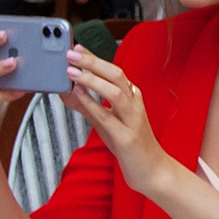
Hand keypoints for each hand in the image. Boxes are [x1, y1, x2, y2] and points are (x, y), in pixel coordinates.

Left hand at [63, 43, 178, 198]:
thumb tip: (66, 90)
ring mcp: (132, 120)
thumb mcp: (106, 121)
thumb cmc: (129, 145)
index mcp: (132, 97)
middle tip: (71, 53)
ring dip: (92, 80)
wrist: (151, 171)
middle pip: (117, 75)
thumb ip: (88, 105)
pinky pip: (107, 117)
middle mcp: (135, 105)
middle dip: (93, 62)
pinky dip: (91, 104)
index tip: (77, 47)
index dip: (95, 58)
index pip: (114, 71)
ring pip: (115, 92)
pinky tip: (77, 96)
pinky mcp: (126, 138)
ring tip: (71, 72)